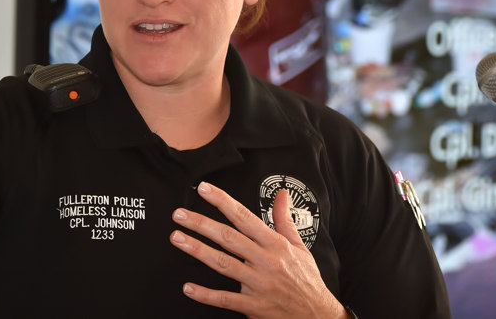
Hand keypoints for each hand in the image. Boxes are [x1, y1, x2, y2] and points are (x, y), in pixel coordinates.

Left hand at [170, 182, 346, 318]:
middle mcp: (265, 261)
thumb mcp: (299, 245)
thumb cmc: (306, 279)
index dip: (223, 202)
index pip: (244, 217)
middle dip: (201, 224)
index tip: (204, 190)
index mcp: (275, 244)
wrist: (317, 314)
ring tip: (178, 239)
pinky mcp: (253, 306)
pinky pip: (226, 299)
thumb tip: (281, 195)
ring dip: (198, 251)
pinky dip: (206, 294)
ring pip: (223, 264)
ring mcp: (258, 284)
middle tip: (180, 215)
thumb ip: (284, 219)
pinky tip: (189, 287)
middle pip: (228, 238)